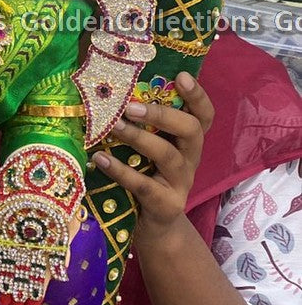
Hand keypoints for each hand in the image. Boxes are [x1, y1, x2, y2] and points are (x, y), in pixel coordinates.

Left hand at [91, 71, 213, 242]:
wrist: (155, 228)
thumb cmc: (147, 177)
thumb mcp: (150, 151)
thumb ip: (143, 126)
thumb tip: (111, 92)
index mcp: (189, 142)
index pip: (204, 115)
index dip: (197, 95)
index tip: (181, 76)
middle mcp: (190, 159)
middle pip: (191, 130)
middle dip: (162, 115)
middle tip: (131, 106)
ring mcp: (181, 184)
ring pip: (167, 155)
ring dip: (138, 138)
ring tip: (113, 126)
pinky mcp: (167, 205)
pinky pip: (144, 185)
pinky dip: (120, 171)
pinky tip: (100, 158)